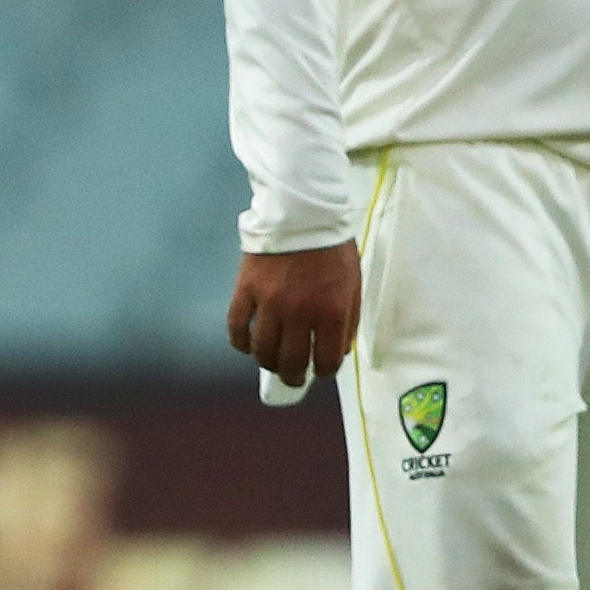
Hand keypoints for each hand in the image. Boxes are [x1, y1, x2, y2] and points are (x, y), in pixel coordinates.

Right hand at [227, 242, 361, 387]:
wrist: (302, 212)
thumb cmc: (331, 249)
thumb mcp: (352, 284)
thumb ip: (348, 320)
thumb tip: (338, 351)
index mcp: (331, 310)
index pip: (327, 361)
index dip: (324, 371)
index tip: (320, 369)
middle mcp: (300, 312)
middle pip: (292, 363)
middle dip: (295, 377)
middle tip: (294, 377)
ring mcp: (270, 302)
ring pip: (264, 351)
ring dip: (268, 363)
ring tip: (272, 362)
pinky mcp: (247, 289)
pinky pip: (237, 327)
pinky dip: (241, 342)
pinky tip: (247, 345)